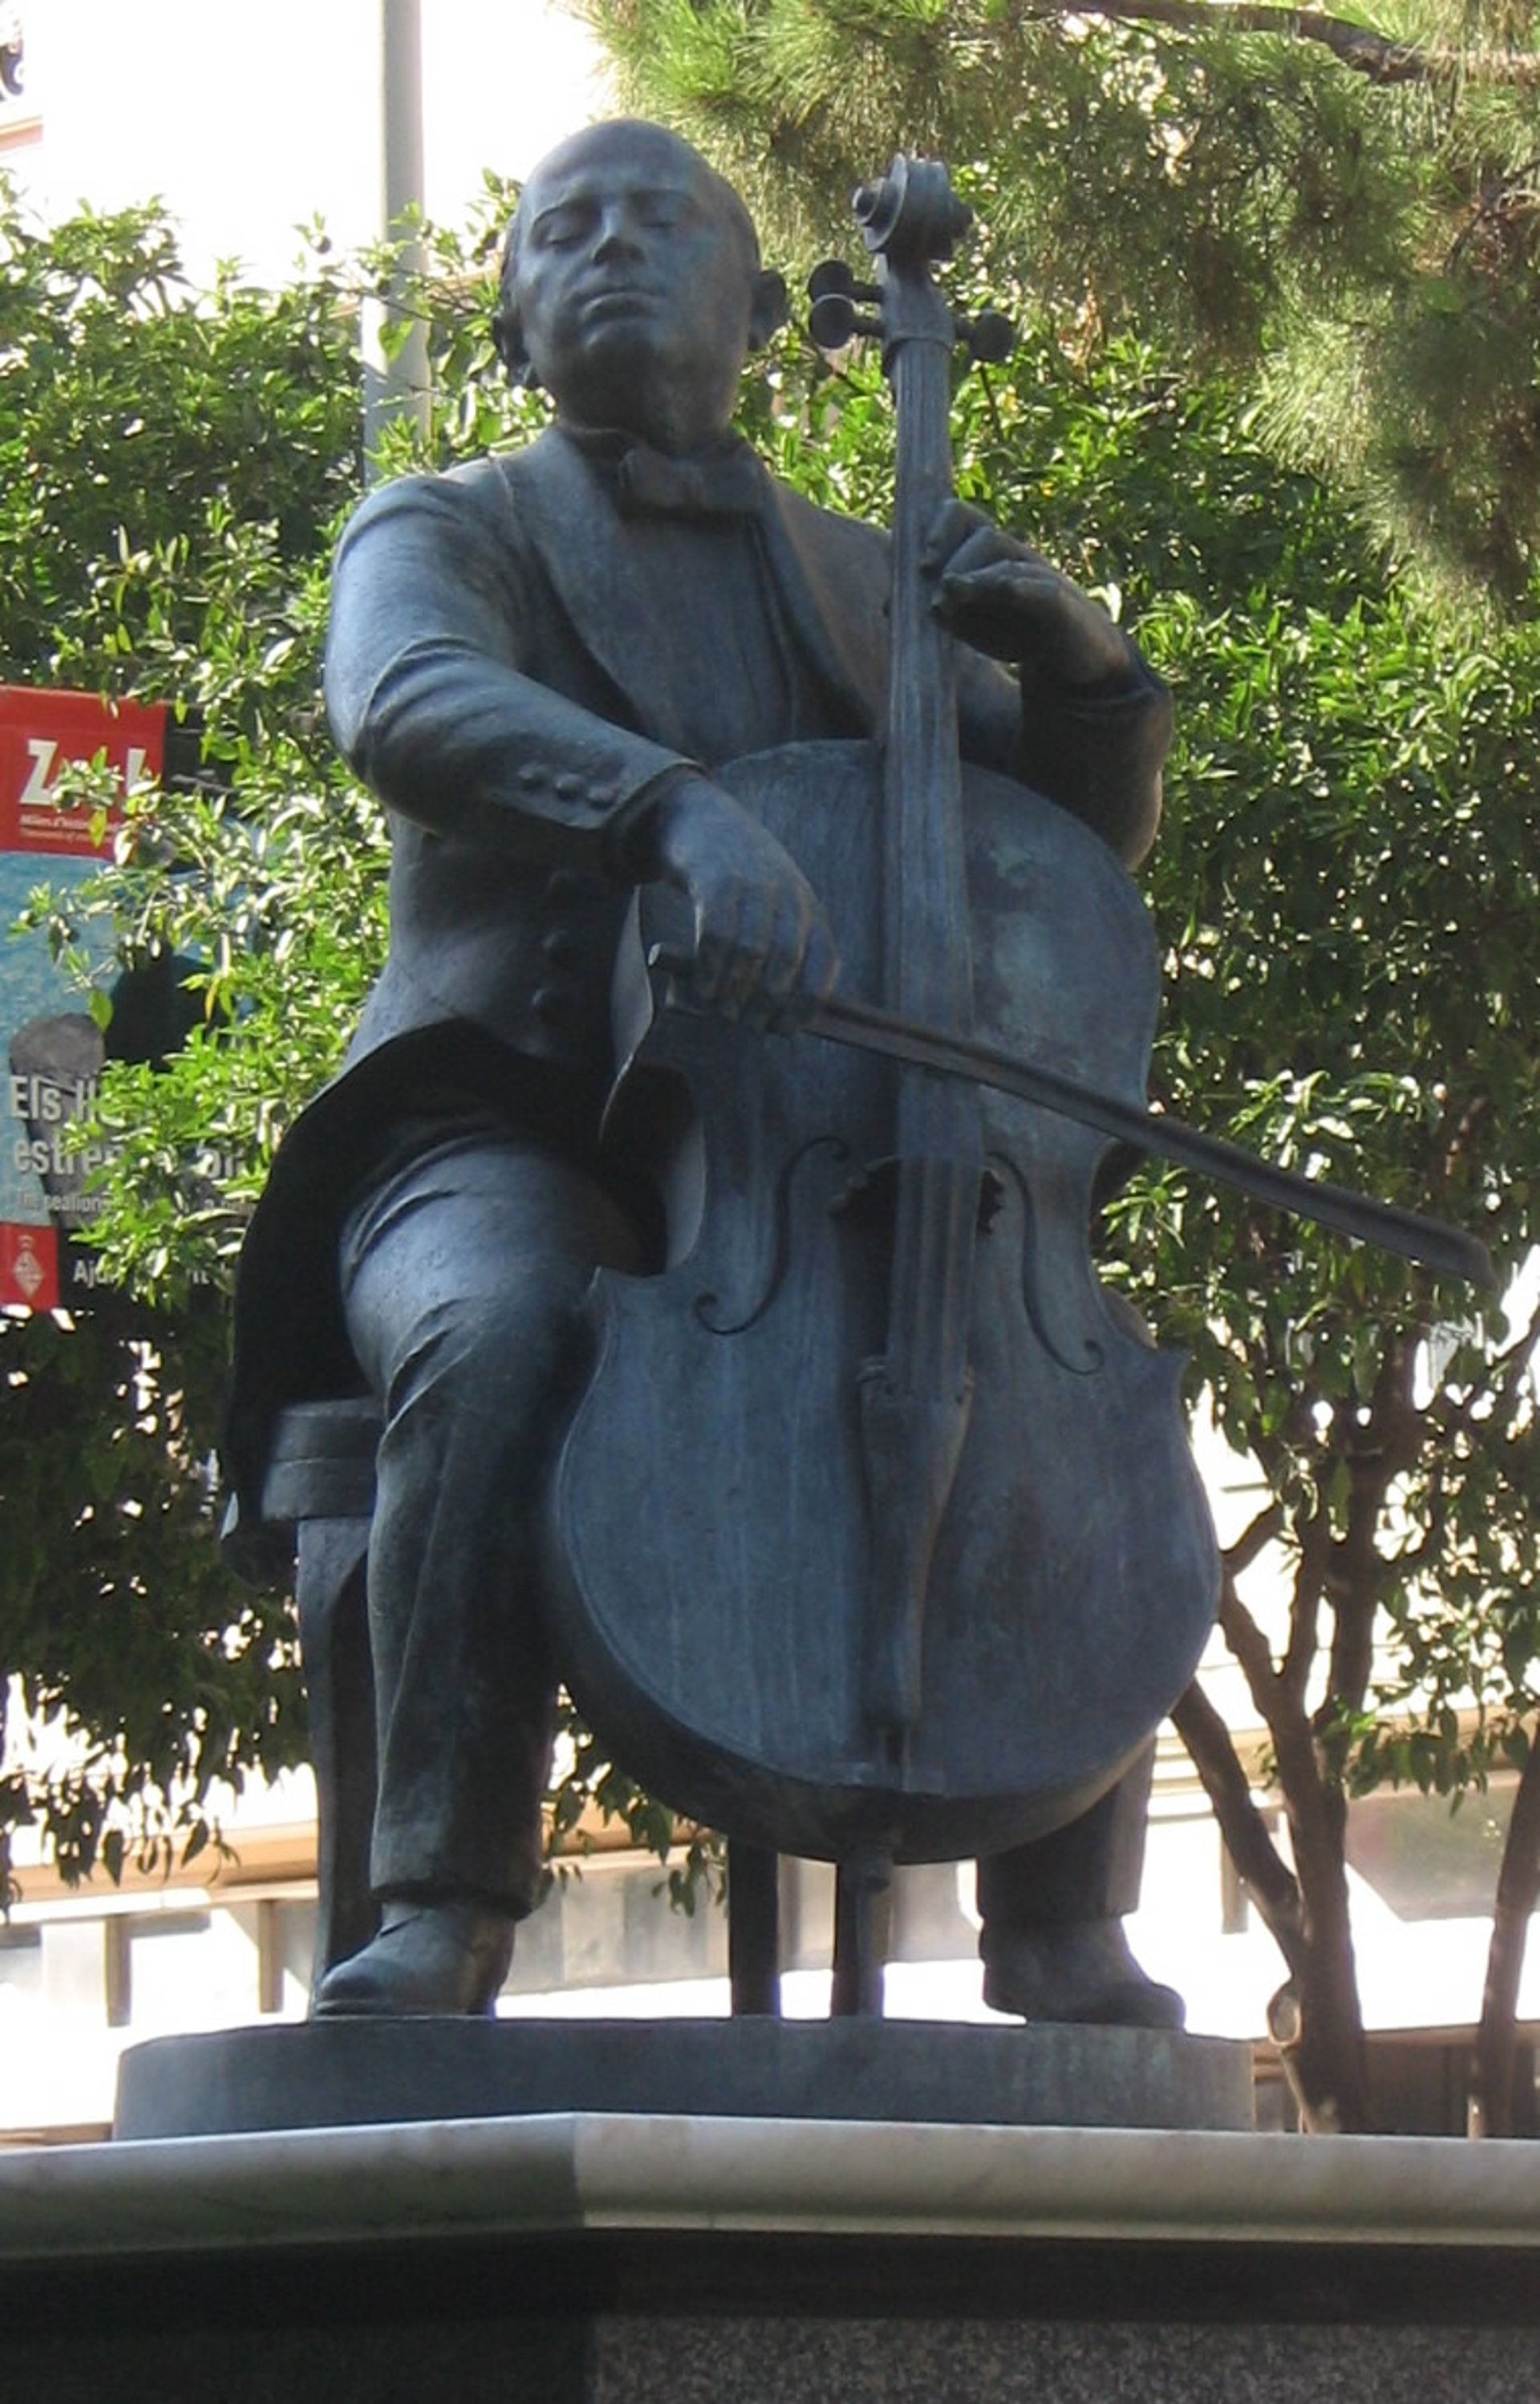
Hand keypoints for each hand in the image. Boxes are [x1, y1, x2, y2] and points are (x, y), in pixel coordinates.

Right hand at [644, 773, 838, 1028]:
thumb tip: (770, 1016)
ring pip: (751, 951)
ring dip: (735, 990)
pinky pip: (717, 934)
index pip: (824, 962)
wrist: (705, 819)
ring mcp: (755, 885)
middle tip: (745, 1024)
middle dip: (767, 1002)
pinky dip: (710, 969)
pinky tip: (702, 988)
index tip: (784, 1029)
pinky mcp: (717, 879)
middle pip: (787, 961)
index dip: (807, 1003)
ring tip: (720, 1011)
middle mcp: (789, 895)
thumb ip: (779, 952)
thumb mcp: (774, 907)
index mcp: (810, 908)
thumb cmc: (740, 879)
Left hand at [924, 501, 1131, 688]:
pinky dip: (1020, 588)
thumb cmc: (1018, 631)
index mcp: (990, 556)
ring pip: (1009, 563)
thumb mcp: (973, 624)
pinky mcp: (1060, 604)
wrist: (1073, 657)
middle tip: (937, 601)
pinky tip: (1006, 588)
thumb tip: (911, 605)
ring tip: (952, 599)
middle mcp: (1016, 557)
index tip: (922, 566)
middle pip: (986, 537)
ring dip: (977, 580)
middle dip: (956, 563)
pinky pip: (1041, 590)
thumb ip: (946, 611)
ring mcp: (1040, 578)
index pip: (964, 518)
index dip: (940, 531)